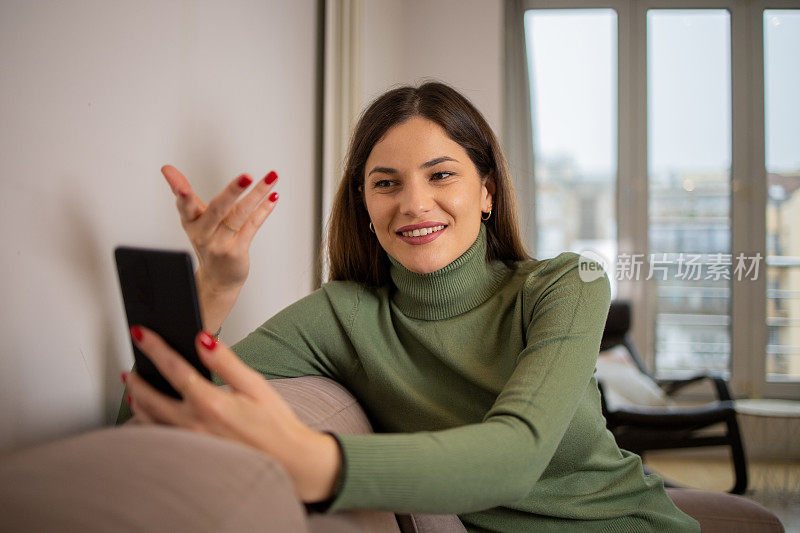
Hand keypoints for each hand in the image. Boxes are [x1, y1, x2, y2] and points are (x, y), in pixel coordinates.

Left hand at [122, 325, 340, 502]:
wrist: (286, 460)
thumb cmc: (274, 424)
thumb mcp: (254, 385)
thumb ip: (225, 362)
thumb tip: (203, 339)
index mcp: (210, 403)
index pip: (173, 368)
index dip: (154, 348)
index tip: (140, 334)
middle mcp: (194, 425)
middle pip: (151, 398)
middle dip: (136, 380)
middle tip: (129, 369)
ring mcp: (190, 444)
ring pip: (150, 422)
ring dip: (138, 403)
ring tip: (133, 390)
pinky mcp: (191, 456)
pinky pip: (160, 438)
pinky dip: (148, 425)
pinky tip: (148, 419)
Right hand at [161, 165, 278, 290]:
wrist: (217, 279)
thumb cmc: (208, 242)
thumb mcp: (193, 219)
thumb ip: (185, 194)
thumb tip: (167, 169)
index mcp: (191, 222)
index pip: (185, 205)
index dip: (181, 194)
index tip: (180, 184)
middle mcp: (204, 233)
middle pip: (218, 209)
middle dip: (232, 191)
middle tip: (246, 176)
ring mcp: (221, 243)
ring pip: (240, 214)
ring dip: (257, 194)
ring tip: (270, 177)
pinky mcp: (236, 251)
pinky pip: (252, 226)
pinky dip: (263, 210)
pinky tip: (272, 197)